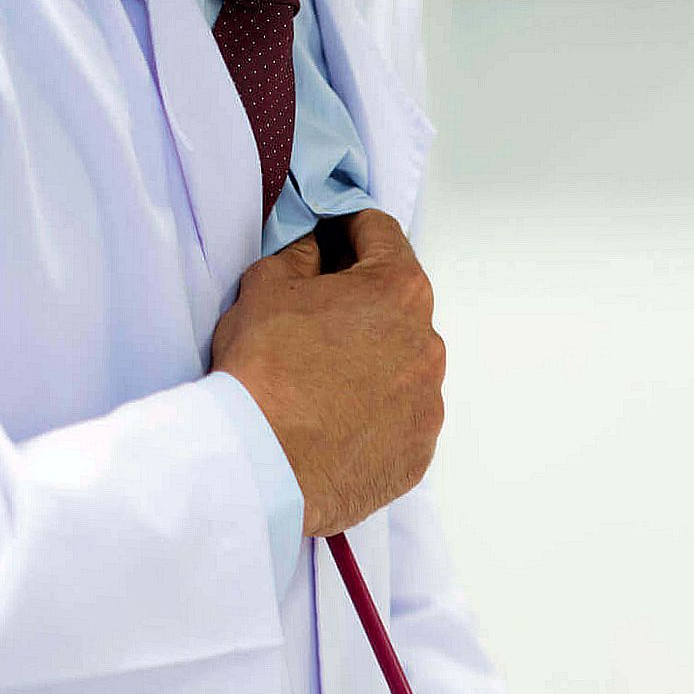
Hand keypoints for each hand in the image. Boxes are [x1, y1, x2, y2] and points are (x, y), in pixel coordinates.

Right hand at [209, 210, 444, 539]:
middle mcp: (428, 344)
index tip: (329, 233)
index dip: (347, 227)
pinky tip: (335, 416)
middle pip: (396, 303)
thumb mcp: (265, 287)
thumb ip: (300, 254)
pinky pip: (401, 416)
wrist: (265, 465)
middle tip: (314, 312)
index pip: (381, 234)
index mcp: (398, 291)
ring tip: (321, 376)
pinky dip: (375, 410)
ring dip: (371, 357)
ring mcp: (429, 401)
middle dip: (359, 299)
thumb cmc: (265, 373)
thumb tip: (315, 247)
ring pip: (402, 362)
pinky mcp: (420, 448)